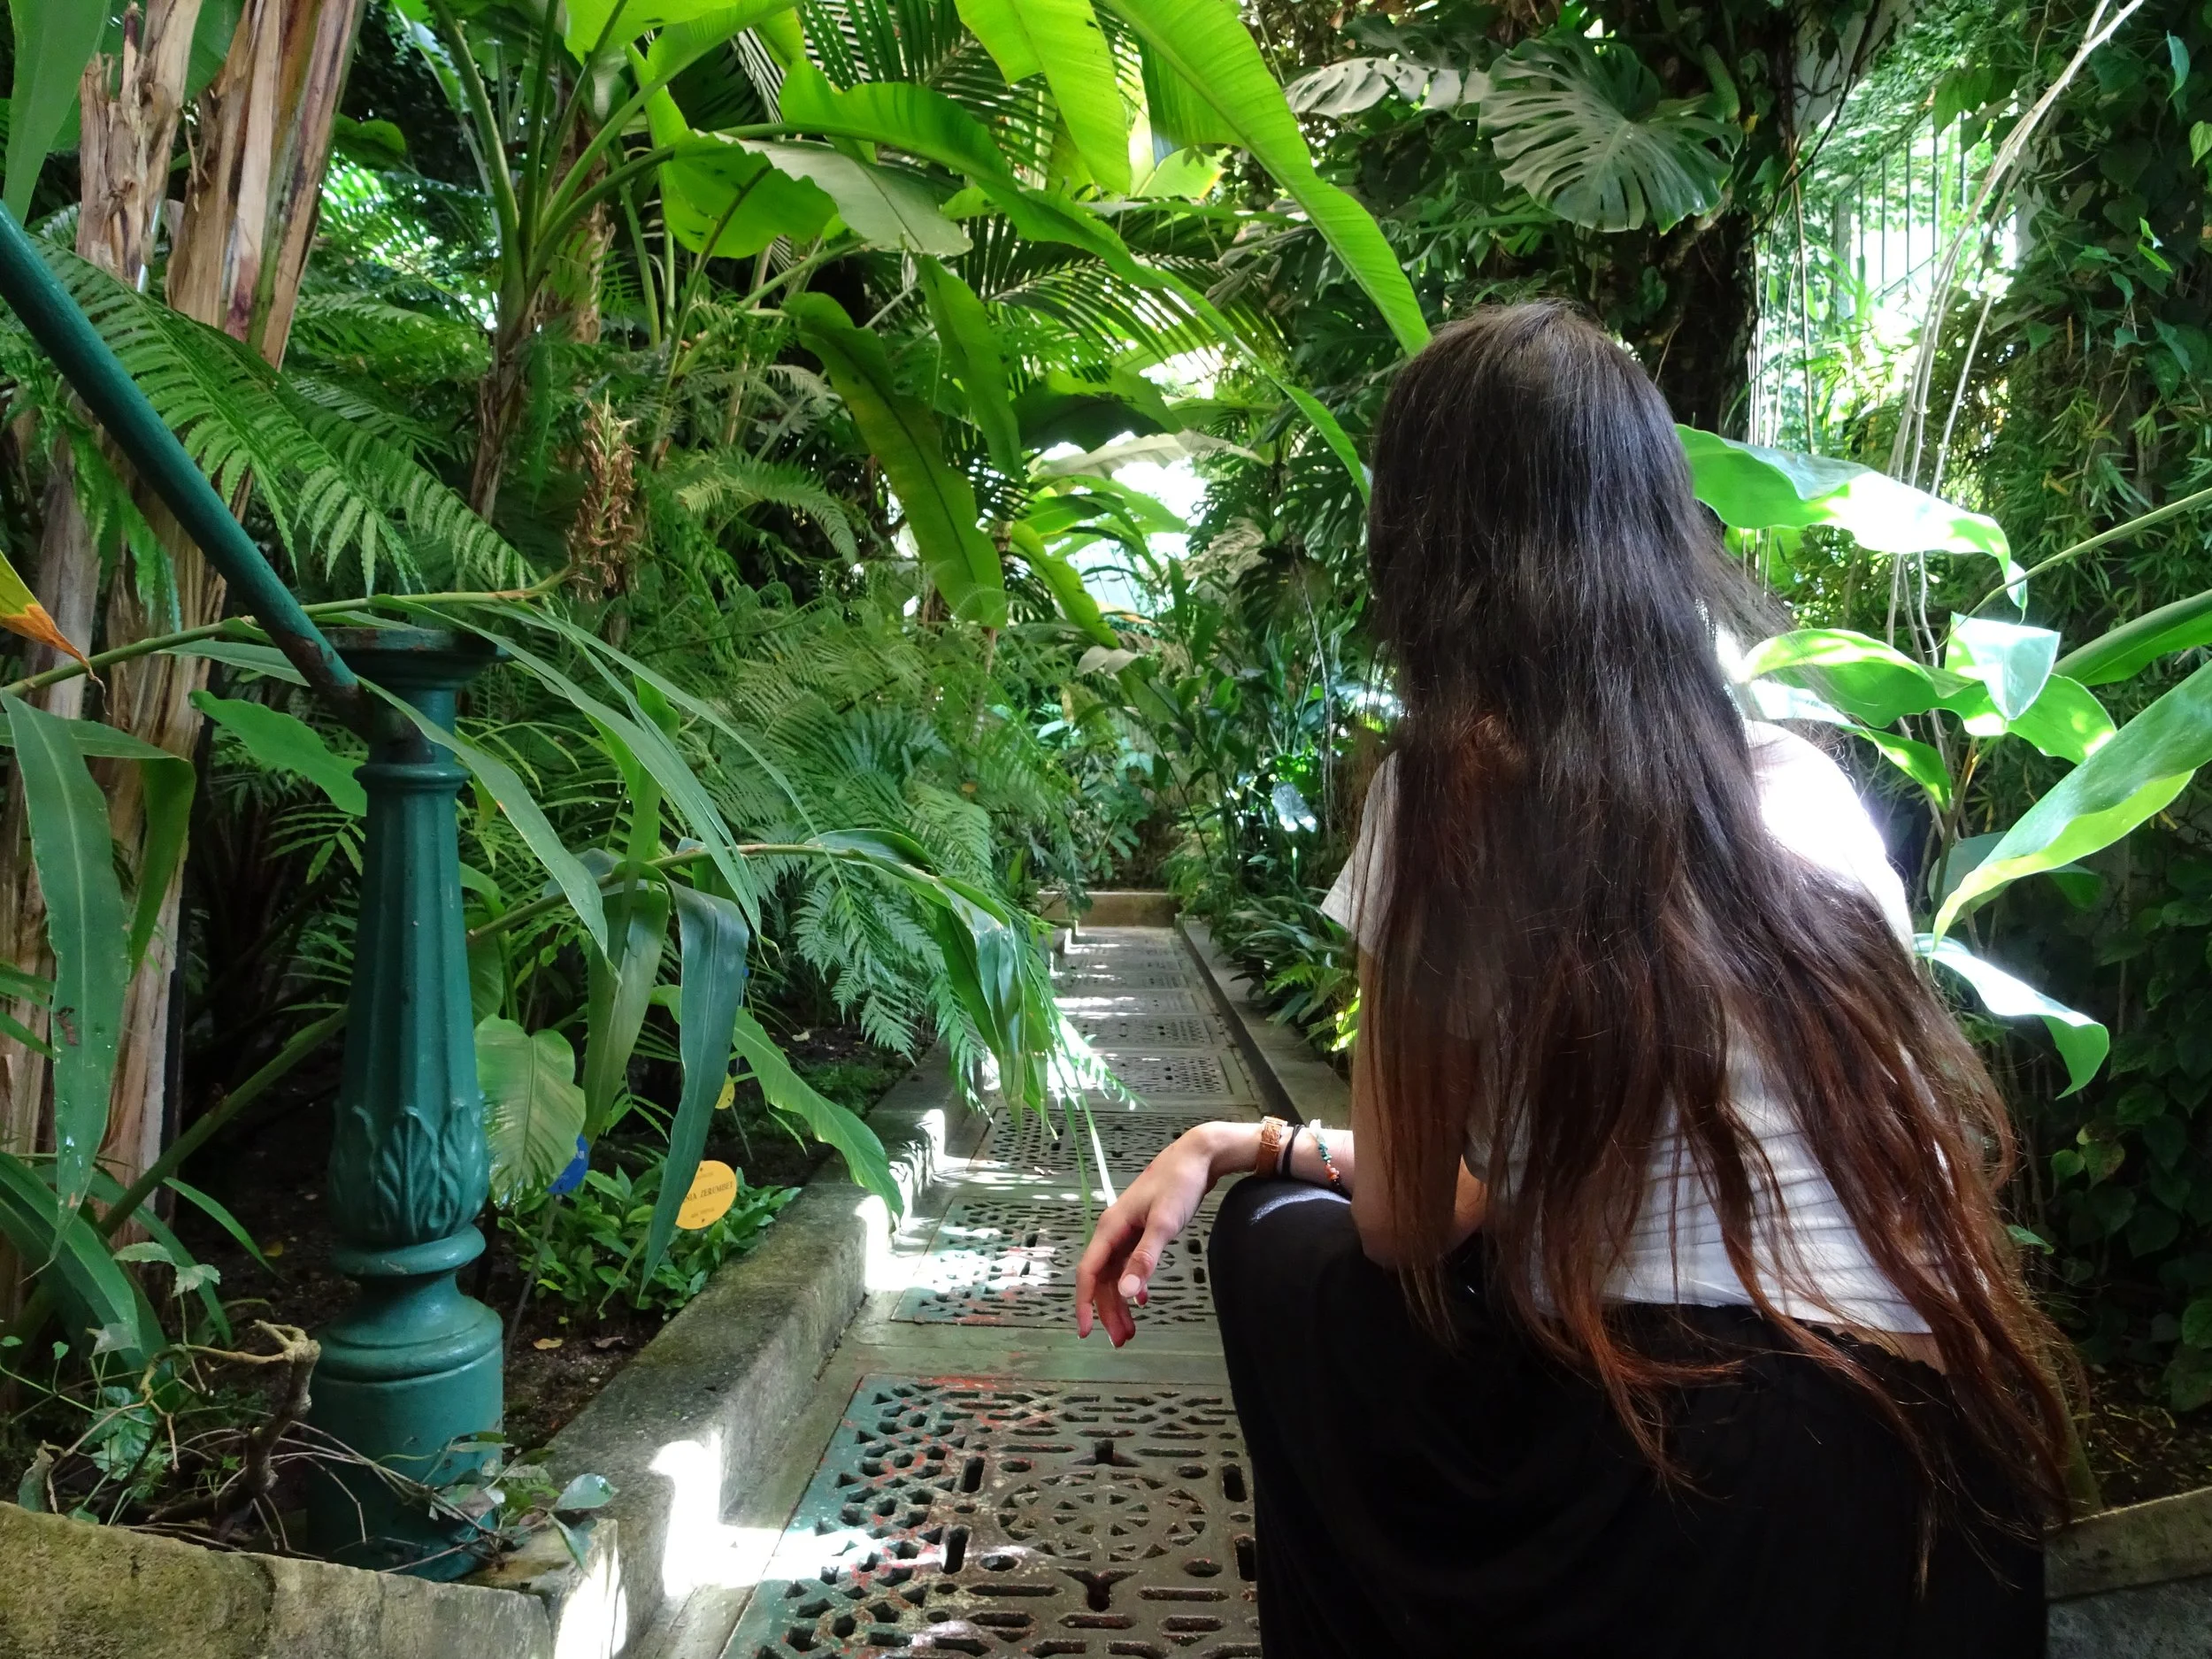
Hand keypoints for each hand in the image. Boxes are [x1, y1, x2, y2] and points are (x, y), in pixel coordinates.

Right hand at [1074, 1123, 1238, 1345]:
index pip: (1089, 1272)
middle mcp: (1113, 1231)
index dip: (1084, 1303)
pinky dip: (1133, 1284)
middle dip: (1108, 1310)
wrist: (1196, 1156)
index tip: (1085, 1332)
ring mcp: (1126, 1231)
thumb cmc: (1179, 1185)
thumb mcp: (1164, 1223)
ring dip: (1120, 1302)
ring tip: (1129, 1331)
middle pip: (1102, 1279)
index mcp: (1111, 1228)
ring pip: (1116, 1274)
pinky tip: (1143, 1300)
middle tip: (1120, 1340)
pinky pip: (1128, 1264)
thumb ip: (1145, 1259)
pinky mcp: (1140, 1230)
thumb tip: (1128, 1295)